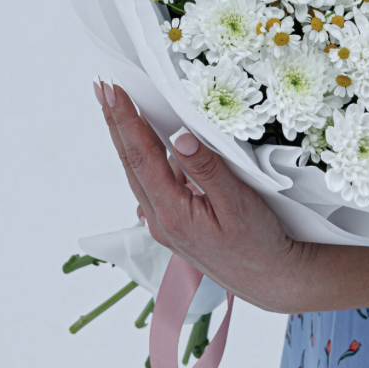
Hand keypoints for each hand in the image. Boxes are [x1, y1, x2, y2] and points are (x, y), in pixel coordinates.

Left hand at [96, 80, 301, 310]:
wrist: (267, 279)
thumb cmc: (257, 243)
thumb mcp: (238, 203)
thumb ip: (208, 170)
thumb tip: (180, 138)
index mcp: (172, 212)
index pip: (142, 155)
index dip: (126, 119)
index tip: (112, 90)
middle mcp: (159, 219)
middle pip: (131, 161)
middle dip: (115, 122)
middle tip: (101, 88)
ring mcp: (163, 223)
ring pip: (139, 173)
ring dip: (127, 138)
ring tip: (118, 108)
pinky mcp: (173, 223)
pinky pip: (152, 184)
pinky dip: (144, 158)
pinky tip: (146, 145)